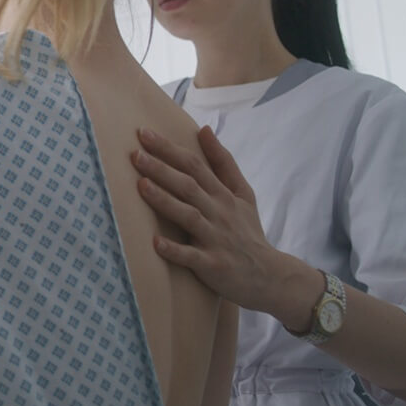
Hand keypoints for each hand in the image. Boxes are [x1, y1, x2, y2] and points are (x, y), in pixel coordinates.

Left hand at [132, 127, 315, 326]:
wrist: (270, 275)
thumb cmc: (248, 232)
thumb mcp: (243, 194)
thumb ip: (223, 163)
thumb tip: (204, 129)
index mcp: (223, 195)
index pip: (194, 165)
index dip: (170, 149)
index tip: (144, 133)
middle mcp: (219, 213)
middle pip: (189, 186)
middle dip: (162, 169)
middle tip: (135, 154)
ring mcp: (216, 239)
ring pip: (189, 216)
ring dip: (165, 201)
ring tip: (141, 185)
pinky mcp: (214, 265)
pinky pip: (192, 257)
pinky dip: (175, 250)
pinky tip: (156, 243)